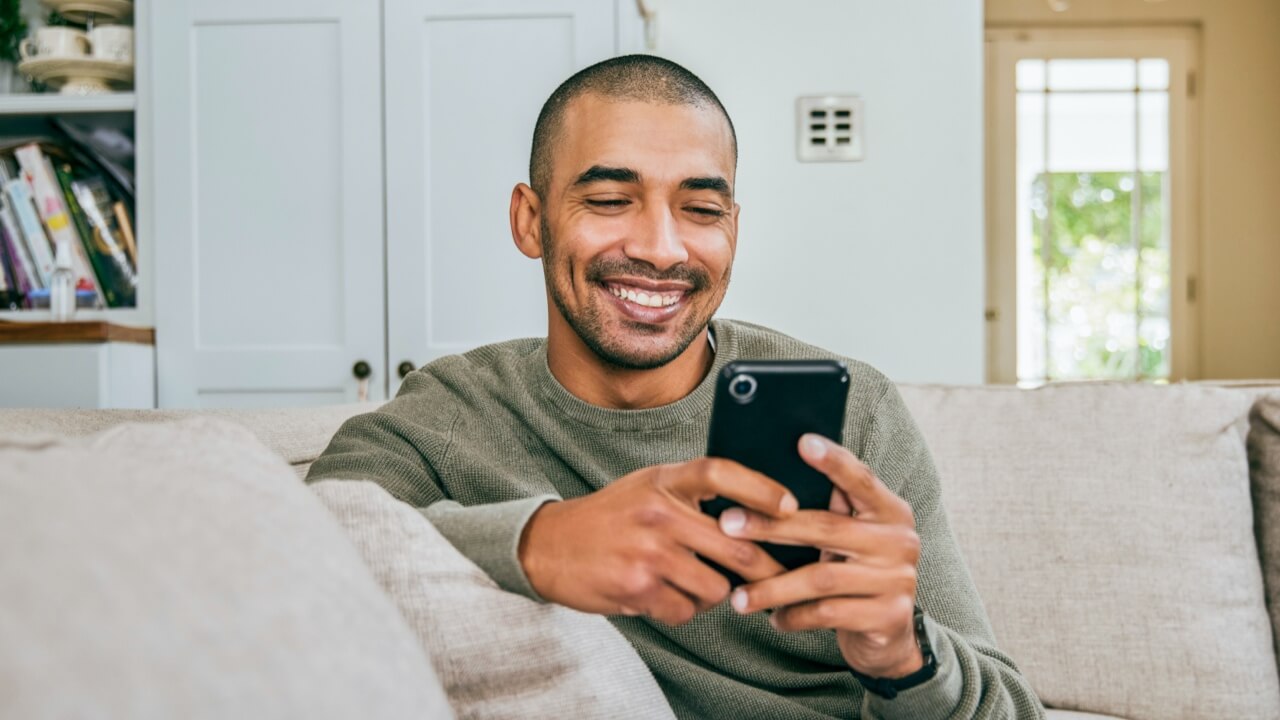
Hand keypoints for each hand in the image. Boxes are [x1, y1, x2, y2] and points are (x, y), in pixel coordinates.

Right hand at [519, 457, 794, 624]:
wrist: (549, 544)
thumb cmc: (612, 515)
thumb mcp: (649, 485)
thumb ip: (692, 491)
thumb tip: (757, 510)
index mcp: (664, 480)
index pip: (720, 473)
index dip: (761, 489)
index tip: (791, 506)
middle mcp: (657, 511)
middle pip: (735, 543)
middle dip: (766, 568)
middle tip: (781, 577)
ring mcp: (648, 551)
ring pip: (715, 586)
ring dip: (714, 593)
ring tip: (693, 582)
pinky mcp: (636, 587)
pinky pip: (685, 610)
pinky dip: (681, 609)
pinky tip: (662, 595)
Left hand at [718, 434, 922, 677]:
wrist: (889, 634)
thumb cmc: (855, 572)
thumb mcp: (850, 539)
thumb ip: (830, 511)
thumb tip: (767, 480)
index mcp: (890, 511)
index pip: (861, 479)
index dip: (833, 461)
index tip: (802, 442)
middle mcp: (899, 540)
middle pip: (827, 528)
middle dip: (771, 526)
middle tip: (728, 524)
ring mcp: (897, 579)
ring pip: (821, 578)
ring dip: (773, 587)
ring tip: (738, 596)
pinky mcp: (889, 616)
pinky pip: (828, 613)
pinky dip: (795, 616)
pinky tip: (773, 618)